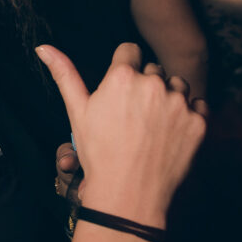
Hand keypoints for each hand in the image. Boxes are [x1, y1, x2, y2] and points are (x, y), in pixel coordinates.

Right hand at [37, 43, 206, 226]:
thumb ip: (64, 73)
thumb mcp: (77, 111)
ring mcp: (179, 104)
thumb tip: (43, 47)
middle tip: (133, 115)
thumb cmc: (99, 152)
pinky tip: (170, 132)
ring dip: (169, 97)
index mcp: (123, 76)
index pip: (130, 51)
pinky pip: (198, 106)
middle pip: (153, 70)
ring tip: (152, 124)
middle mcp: (153, 84)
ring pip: (177, 85)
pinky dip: (187, 115)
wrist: (129, 194)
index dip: (124, 69)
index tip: (121, 89)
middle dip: (145, 85)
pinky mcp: (198, 123)